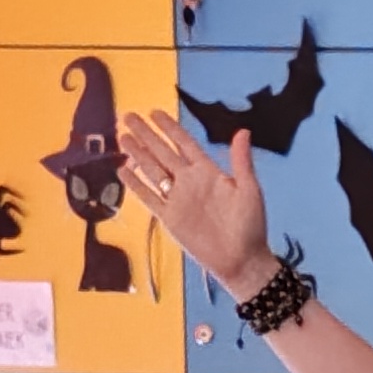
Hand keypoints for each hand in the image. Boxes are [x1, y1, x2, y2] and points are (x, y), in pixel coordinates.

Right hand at [121, 110, 273, 299]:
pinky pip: (149, 197)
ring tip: (122, 136)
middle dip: (146, 134)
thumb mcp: (249, 190)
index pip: (184, 143)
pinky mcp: (169, 218)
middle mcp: (189, 182)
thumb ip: (241, 161)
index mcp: (208, 172)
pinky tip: (123, 170)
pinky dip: (136, 184)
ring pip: (152, 170)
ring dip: (138, 153)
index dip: (169, 128)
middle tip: (129, 116)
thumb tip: (242, 131)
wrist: (241, 260)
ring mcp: (178, 199)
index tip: (154, 112)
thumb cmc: (250, 226)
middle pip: (162, 152)